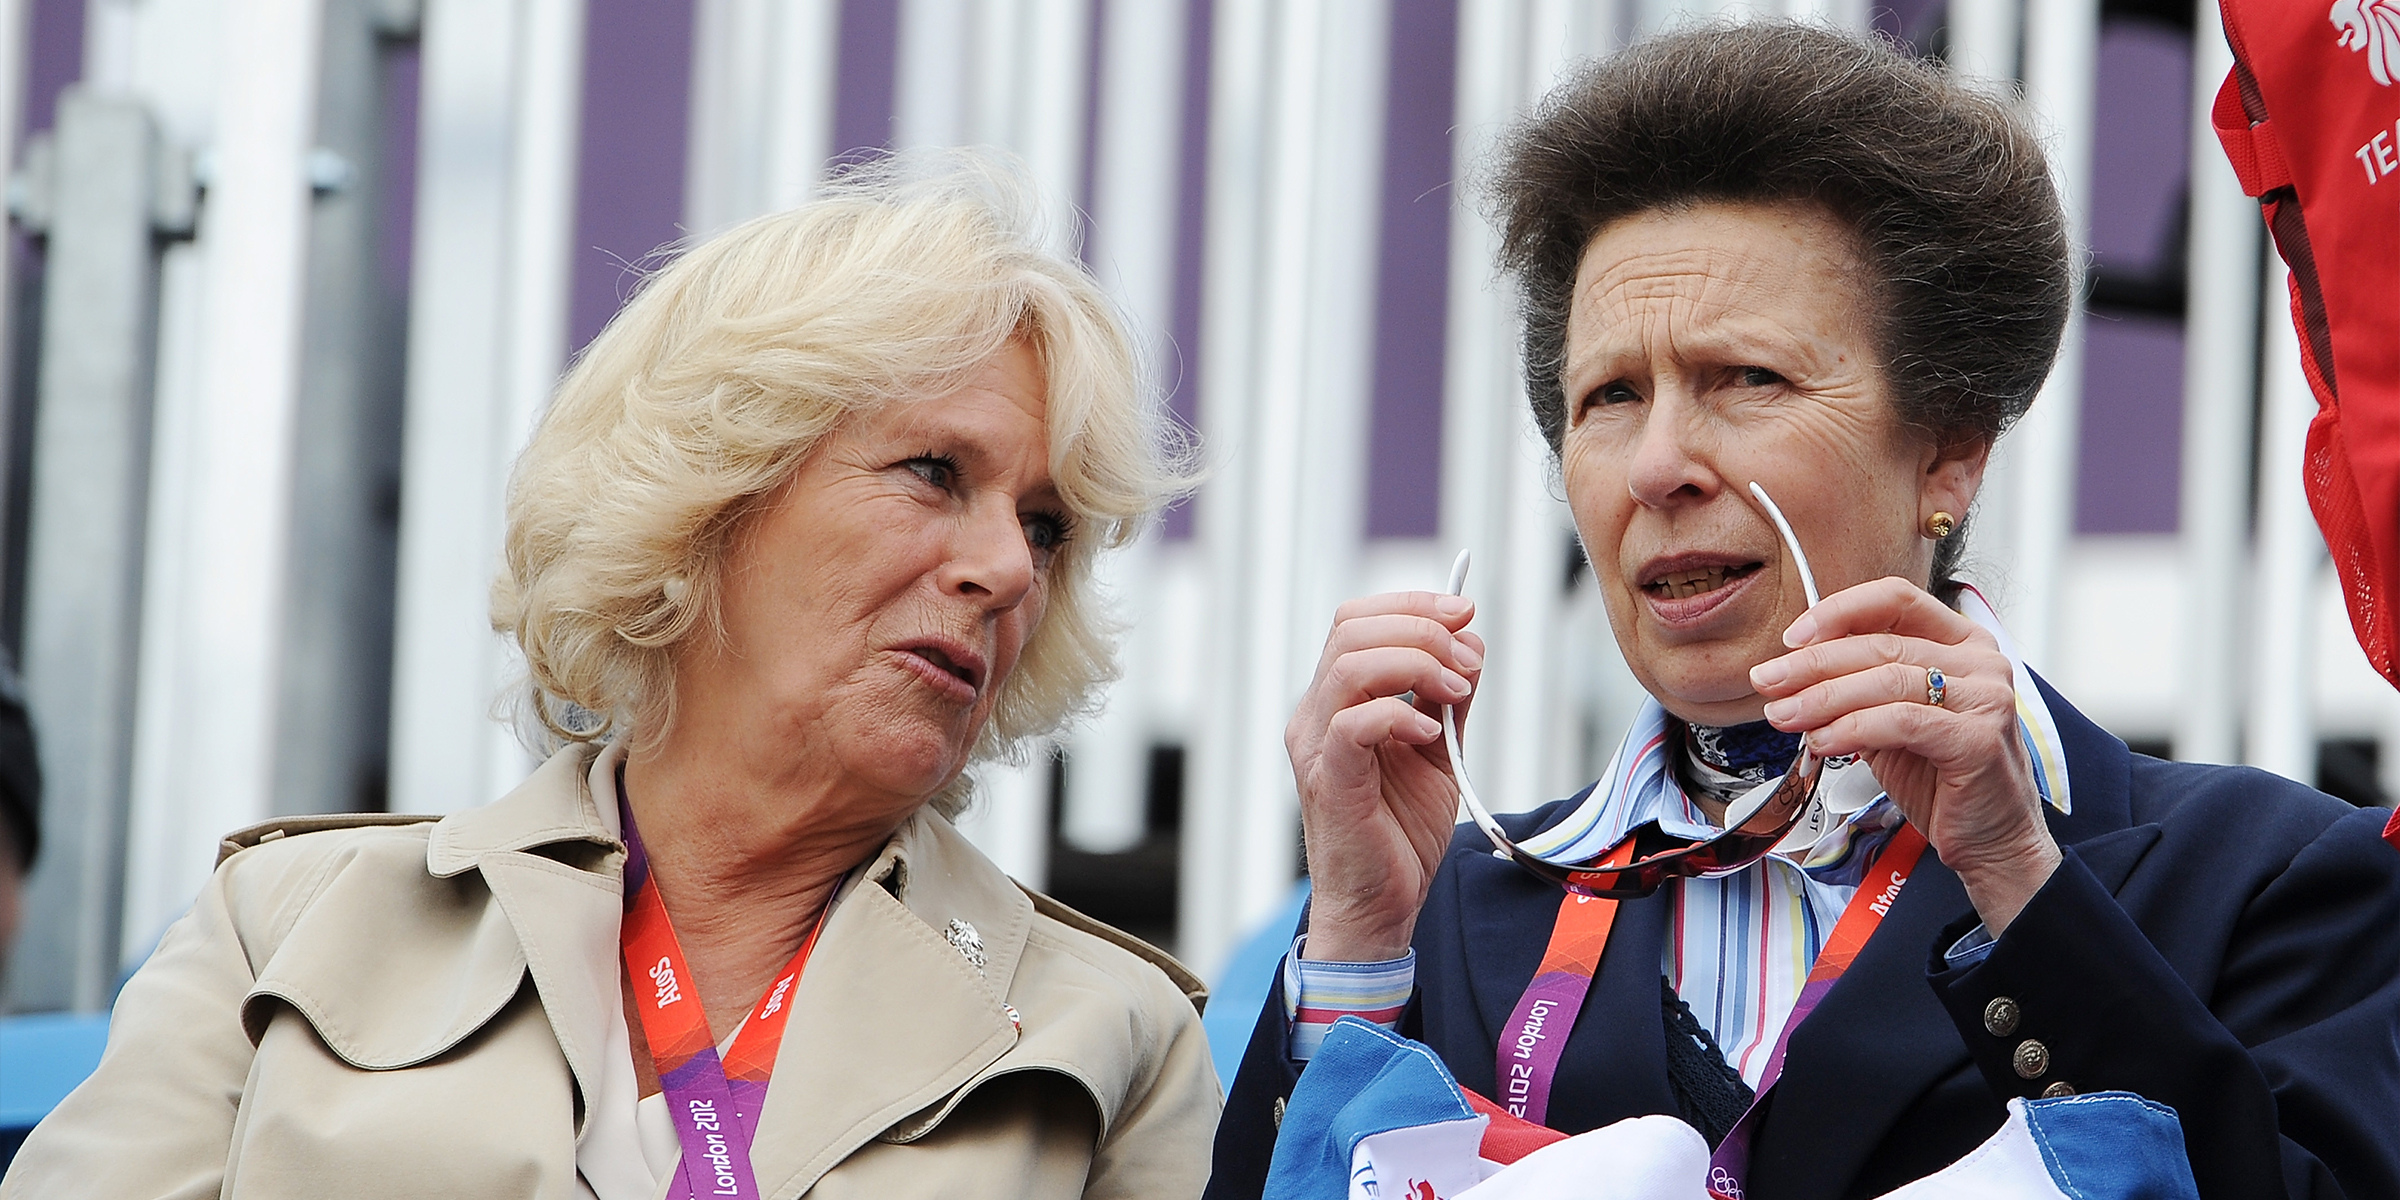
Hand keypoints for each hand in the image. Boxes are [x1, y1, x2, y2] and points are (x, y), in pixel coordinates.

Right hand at [1286, 592, 1484, 962]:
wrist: (1382, 904)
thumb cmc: (1401, 831)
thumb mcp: (1439, 750)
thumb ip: (1449, 698)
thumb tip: (1471, 643)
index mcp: (1336, 698)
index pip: (1356, 619)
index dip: (1411, 604)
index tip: (1464, 613)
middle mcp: (1315, 713)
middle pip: (1352, 629)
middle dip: (1422, 628)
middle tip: (1469, 660)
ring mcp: (1316, 745)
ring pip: (1351, 665)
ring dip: (1417, 664)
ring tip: (1458, 692)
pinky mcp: (1330, 779)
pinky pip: (1354, 723)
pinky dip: (1400, 715)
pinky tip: (1432, 733)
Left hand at [1747, 577, 2060, 932]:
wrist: (1990, 841)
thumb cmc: (1941, 779)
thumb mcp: (1889, 721)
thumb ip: (1854, 691)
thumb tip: (1788, 674)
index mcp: (1961, 643)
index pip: (1895, 598)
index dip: (1839, 611)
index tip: (1791, 639)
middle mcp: (1981, 661)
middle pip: (1882, 643)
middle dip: (1813, 664)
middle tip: (1768, 681)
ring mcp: (1987, 697)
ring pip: (1888, 680)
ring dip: (1824, 698)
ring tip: (1785, 716)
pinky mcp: (1980, 738)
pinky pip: (1902, 721)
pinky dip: (1853, 728)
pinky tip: (1822, 742)